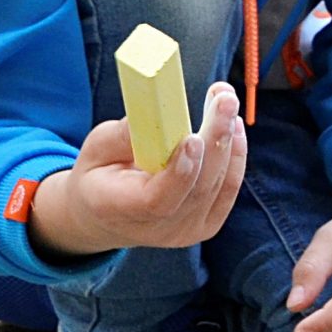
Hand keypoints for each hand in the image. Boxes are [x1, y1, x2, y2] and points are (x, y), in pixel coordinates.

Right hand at [27, 82, 246, 257]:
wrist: (108, 217)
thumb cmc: (100, 175)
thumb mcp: (96, 149)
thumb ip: (123, 135)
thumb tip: (157, 114)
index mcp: (119, 210)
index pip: (158, 200)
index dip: (180, 172)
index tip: (193, 137)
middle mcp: (156, 229)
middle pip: (197, 189)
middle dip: (214, 140)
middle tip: (224, 100)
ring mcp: (184, 231)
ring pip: (217, 186)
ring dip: (228, 141)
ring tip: (226, 103)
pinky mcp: (205, 226)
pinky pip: (228, 190)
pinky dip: (235, 157)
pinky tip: (233, 127)